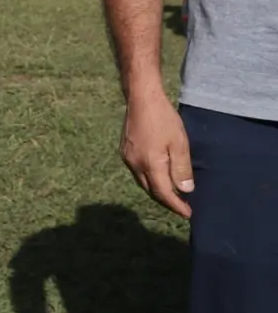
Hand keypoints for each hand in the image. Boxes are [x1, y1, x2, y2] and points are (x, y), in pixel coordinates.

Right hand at [120, 86, 192, 218]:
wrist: (141, 99)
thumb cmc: (164, 119)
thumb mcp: (179, 143)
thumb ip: (181, 169)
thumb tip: (185, 191)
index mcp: (150, 164)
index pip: (163, 193)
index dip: (176, 206)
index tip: (188, 214)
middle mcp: (135, 165)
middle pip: (151, 191)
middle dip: (166, 201)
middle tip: (182, 206)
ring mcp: (127, 158)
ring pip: (142, 182)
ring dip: (157, 191)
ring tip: (172, 194)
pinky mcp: (125, 151)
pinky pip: (137, 172)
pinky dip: (149, 180)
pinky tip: (158, 176)